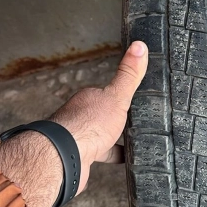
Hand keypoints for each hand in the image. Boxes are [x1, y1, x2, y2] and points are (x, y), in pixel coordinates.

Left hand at [0, 42, 147, 206]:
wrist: (66, 158)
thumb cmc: (87, 126)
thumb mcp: (117, 96)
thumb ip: (129, 75)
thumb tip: (139, 46)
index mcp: (89, 98)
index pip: (105, 93)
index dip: (119, 96)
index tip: (131, 99)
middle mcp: (81, 116)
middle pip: (102, 114)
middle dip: (117, 118)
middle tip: (136, 120)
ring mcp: (80, 137)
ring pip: (100, 135)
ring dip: (114, 137)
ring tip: (134, 139)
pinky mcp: (82, 157)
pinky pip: (101, 154)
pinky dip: (113, 155)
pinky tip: (124, 159)